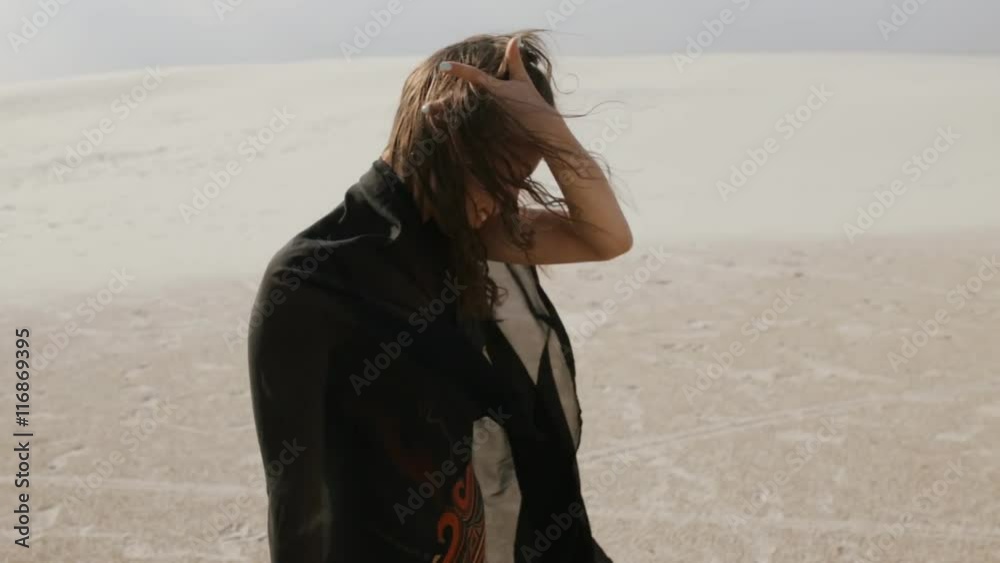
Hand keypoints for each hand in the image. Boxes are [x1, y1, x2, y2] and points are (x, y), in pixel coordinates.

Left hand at [428, 37, 562, 133]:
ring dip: (446, 121)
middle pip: (461, 103)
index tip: (443, 66)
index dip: (458, 70)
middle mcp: (490, 103)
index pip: (474, 76)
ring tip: (431, 120)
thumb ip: (515, 62)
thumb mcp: (523, 81)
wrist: (545, 130)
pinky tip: (446, 136)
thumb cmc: (534, 104)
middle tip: (427, 107)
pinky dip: (459, 135)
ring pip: (464, 121)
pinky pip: (472, 135)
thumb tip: (514, 40)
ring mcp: (491, 120)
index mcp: (496, 89)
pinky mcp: (492, 135)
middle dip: (443, 106)